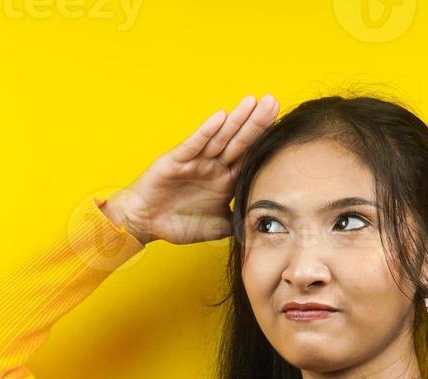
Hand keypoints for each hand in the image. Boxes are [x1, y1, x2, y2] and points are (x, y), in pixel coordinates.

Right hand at [98, 93, 279, 246]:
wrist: (144, 223)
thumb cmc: (177, 222)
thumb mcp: (217, 227)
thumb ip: (239, 223)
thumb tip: (264, 228)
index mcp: (225, 180)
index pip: (249, 156)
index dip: (264, 140)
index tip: (283, 123)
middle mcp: (213, 166)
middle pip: (239, 141)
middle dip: (257, 122)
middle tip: (273, 101)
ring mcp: (195, 161)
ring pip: (220, 138)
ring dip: (236, 120)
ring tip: (253, 101)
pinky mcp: (176, 161)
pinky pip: (194, 144)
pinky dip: (206, 131)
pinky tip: (221, 117)